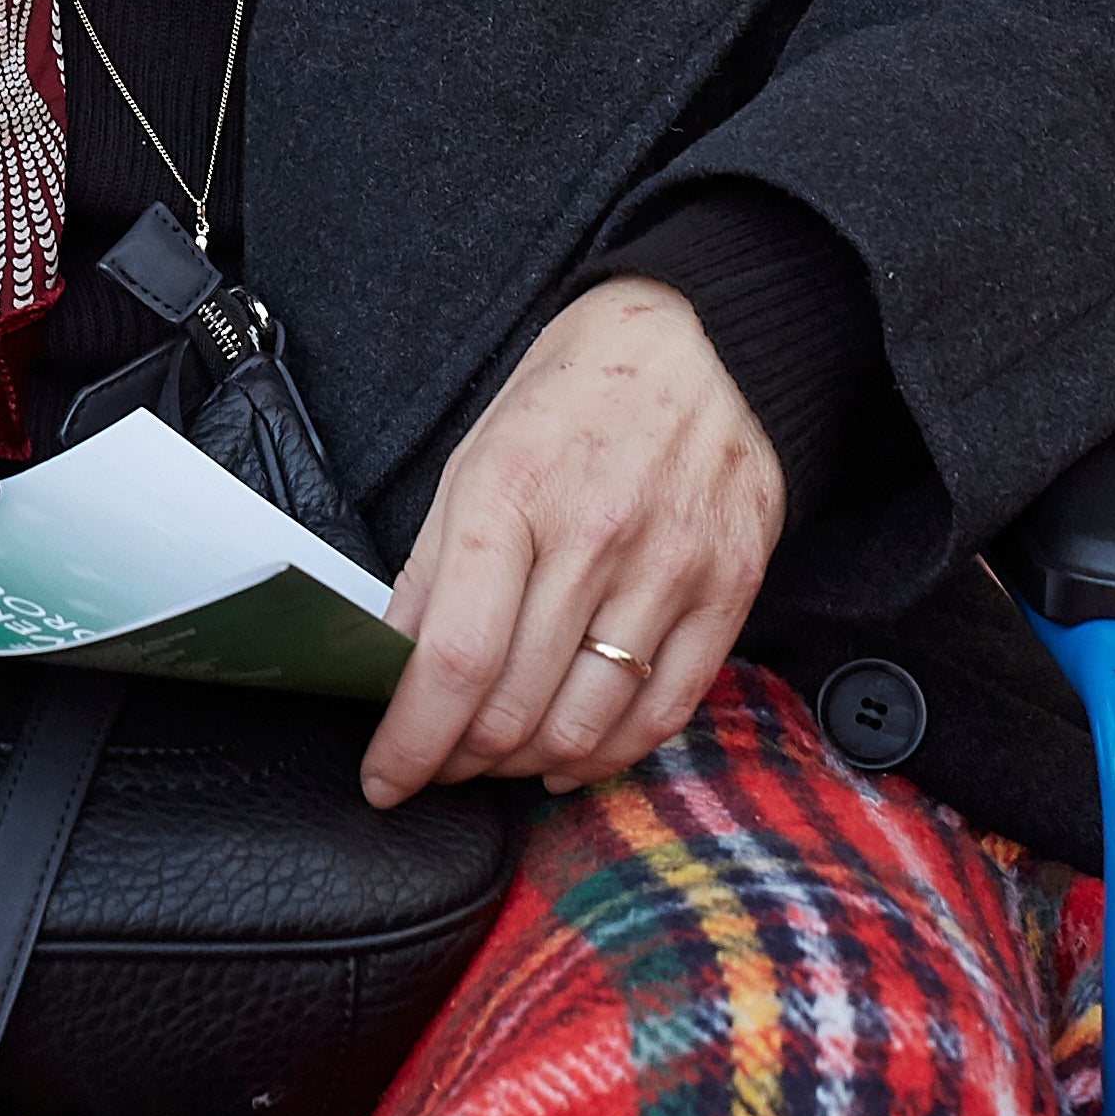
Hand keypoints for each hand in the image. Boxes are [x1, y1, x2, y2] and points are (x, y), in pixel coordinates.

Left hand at [362, 280, 784, 803]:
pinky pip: (664, 713)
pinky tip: (572, 758)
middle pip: (515, 705)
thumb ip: (431, 566)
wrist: (704, 337)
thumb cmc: (577, 392)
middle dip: (460, 759)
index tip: (385, 778)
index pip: (453, 657)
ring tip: (501, 756)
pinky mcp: (729, 589)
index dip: (411, 741)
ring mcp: (671, 566)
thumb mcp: (477, 454)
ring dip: (528, 765)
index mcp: (512, 491)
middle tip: (440, 762)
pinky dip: (609, 756)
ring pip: (586, 726)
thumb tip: (390, 664)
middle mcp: (595, 535)